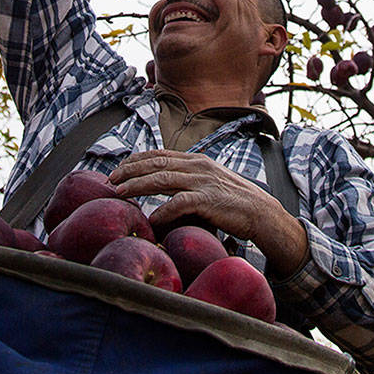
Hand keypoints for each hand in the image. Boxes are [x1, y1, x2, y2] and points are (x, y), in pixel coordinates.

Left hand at [110, 149, 308, 276]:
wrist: (261, 212)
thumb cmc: (233, 202)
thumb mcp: (209, 183)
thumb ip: (188, 181)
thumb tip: (163, 187)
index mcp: (196, 160)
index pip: (160, 154)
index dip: (136, 160)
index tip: (119, 168)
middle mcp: (197, 166)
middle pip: (156, 163)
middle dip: (130, 170)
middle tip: (111, 179)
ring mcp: (203, 182)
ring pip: (162, 179)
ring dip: (137, 186)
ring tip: (120, 193)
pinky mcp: (209, 200)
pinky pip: (179, 203)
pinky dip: (163, 210)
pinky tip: (152, 218)